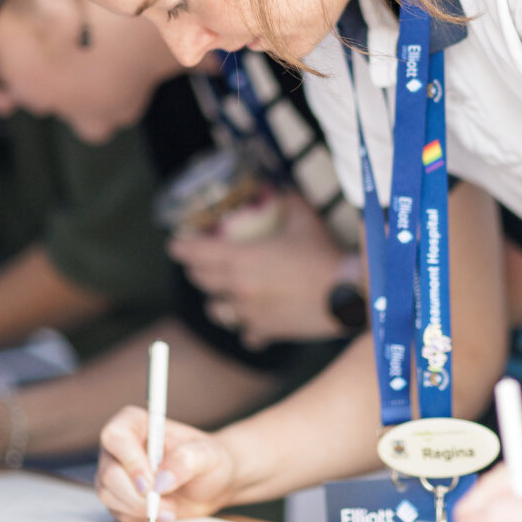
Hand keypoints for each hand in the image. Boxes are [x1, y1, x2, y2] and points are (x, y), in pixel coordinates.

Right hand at [94, 406, 238, 521]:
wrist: (212, 483)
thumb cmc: (209, 460)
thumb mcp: (207, 455)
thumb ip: (187, 460)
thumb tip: (161, 481)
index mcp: (136, 423)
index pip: (115, 436)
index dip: (130, 461)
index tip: (150, 484)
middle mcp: (120, 447)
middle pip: (109, 472)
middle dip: (136, 494)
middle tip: (165, 502)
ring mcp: (116, 472)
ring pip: (108, 494)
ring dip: (140, 508)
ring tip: (170, 508)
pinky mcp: (118, 496)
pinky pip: (117, 511)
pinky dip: (141, 517)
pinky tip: (164, 513)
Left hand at [169, 193, 347, 347]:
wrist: (347, 295)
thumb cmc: (324, 255)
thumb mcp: (305, 220)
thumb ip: (289, 201)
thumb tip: (282, 189)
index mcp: (242, 259)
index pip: (198, 253)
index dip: (182, 248)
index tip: (173, 245)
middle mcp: (238, 288)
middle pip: (203, 281)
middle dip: (197, 271)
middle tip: (197, 264)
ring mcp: (250, 314)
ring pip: (218, 311)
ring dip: (217, 301)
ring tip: (224, 296)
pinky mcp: (267, 332)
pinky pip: (247, 332)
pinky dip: (249, 328)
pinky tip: (255, 324)